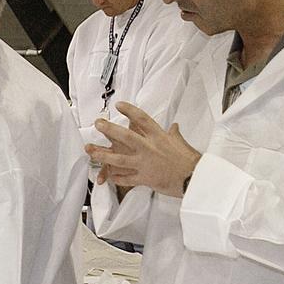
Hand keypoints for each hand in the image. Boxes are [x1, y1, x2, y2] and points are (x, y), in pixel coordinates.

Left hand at [85, 102, 200, 197]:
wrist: (194, 179)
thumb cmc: (189, 160)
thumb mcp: (181, 143)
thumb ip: (174, 134)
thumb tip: (173, 127)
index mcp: (159, 137)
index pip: (143, 120)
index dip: (130, 111)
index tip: (118, 105)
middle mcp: (150, 148)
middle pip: (126, 137)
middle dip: (110, 130)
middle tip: (97, 124)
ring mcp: (145, 164)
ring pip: (119, 160)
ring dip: (102, 155)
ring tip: (90, 150)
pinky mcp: (144, 179)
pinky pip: (126, 179)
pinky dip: (115, 178)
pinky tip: (107, 176)